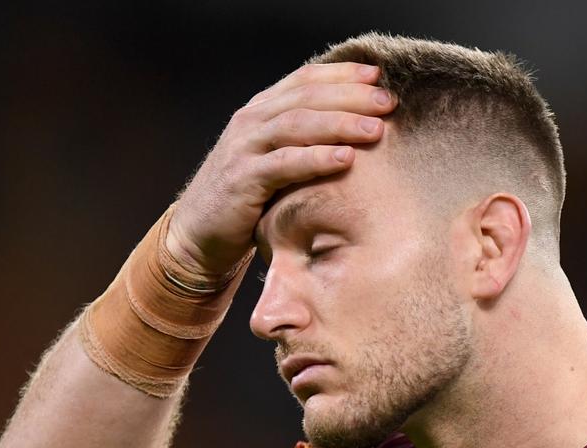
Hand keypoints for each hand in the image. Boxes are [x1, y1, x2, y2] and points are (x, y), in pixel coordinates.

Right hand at [165, 62, 396, 276]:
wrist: (199, 234)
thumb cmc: (245, 202)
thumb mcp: (272, 164)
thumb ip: (299, 145)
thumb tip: (350, 136)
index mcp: (260, 112)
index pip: (304, 80)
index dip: (342, 75)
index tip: (377, 76)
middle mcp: (251, 122)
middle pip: (307, 98)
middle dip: (351, 97)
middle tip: (388, 103)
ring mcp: (245, 148)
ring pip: (298, 125)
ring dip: (340, 124)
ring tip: (375, 130)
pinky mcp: (243, 179)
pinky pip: (285, 164)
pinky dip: (317, 159)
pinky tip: (345, 159)